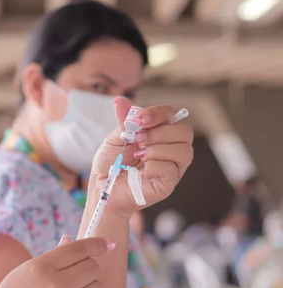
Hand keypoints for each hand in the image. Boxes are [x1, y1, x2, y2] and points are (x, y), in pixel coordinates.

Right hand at [0, 237, 111, 287]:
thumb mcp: (24, 272)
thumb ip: (49, 258)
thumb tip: (70, 240)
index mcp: (41, 267)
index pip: (77, 249)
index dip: (96, 244)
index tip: (107, 243)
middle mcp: (56, 286)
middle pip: (92, 267)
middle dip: (88, 267)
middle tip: (77, 272)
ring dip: (89, 287)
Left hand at [91, 97, 193, 218]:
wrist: (103, 187)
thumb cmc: (110, 163)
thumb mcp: (115, 138)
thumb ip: (124, 122)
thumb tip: (120, 100)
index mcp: (159, 134)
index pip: (172, 115)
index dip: (159, 113)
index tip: (140, 119)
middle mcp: (170, 149)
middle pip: (185, 131)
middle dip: (159, 133)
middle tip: (138, 140)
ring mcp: (172, 167)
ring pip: (184, 151)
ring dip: (157, 149)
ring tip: (139, 155)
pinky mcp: (169, 184)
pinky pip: (172, 169)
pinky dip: (155, 166)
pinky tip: (143, 170)